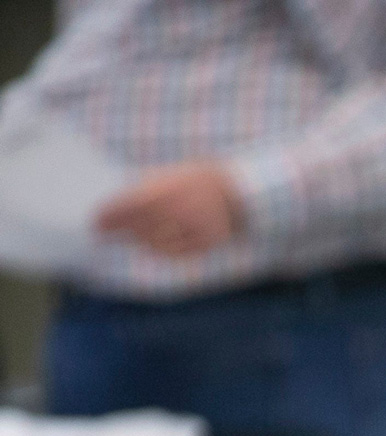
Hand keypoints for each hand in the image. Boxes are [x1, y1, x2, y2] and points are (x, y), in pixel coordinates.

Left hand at [95, 162, 244, 256]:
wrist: (232, 190)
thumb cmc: (189, 180)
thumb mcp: (165, 176)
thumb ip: (141, 191)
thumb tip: (111, 210)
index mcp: (170, 188)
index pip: (131, 205)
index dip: (110, 216)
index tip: (95, 223)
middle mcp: (183, 208)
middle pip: (141, 226)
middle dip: (121, 230)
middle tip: (104, 233)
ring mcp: (197, 227)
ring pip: (158, 243)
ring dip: (140, 241)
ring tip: (131, 236)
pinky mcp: (208, 241)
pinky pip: (177, 253)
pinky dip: (160, 251)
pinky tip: (151, 245)